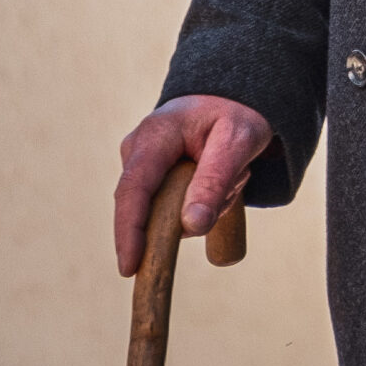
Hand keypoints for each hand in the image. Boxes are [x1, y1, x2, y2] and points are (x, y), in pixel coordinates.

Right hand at [114, 94, 273, 276]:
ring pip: (166, 214)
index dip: (128, 231)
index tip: (129, 268)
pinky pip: (172, 209)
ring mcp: (141, 165)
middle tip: (234, 184)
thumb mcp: (237, 141)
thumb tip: (191, 226)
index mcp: (155, 135)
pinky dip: (200, 204)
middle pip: (150, 209)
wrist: (232, 97)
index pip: (133, 189)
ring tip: (231, 174)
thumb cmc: (235, 113)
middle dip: (191, 213)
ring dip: (203, 206)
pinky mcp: (152, 178)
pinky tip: (221, 181)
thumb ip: (214, 181)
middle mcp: (138, 150)